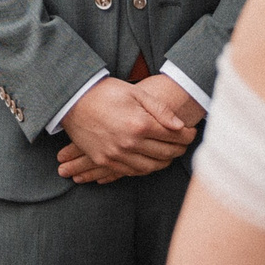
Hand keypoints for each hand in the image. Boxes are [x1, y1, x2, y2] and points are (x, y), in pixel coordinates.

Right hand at [57, 75, 201, 183]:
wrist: (72, 101)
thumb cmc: (106, 92)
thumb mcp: (135, 93)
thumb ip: (160, 110)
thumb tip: (180, 125)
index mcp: (140, 124)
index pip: (174, 136)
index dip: (188, 135)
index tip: (192, 132)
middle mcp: (130, 143)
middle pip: (166, 153)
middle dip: (180, 149)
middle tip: (185, 143)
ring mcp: (116, 154)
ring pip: (151, 167)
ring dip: (165, 161)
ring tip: (171, 153)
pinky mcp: (105, 161)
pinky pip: (132, 172)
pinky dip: (146, 168)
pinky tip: (151, 161)